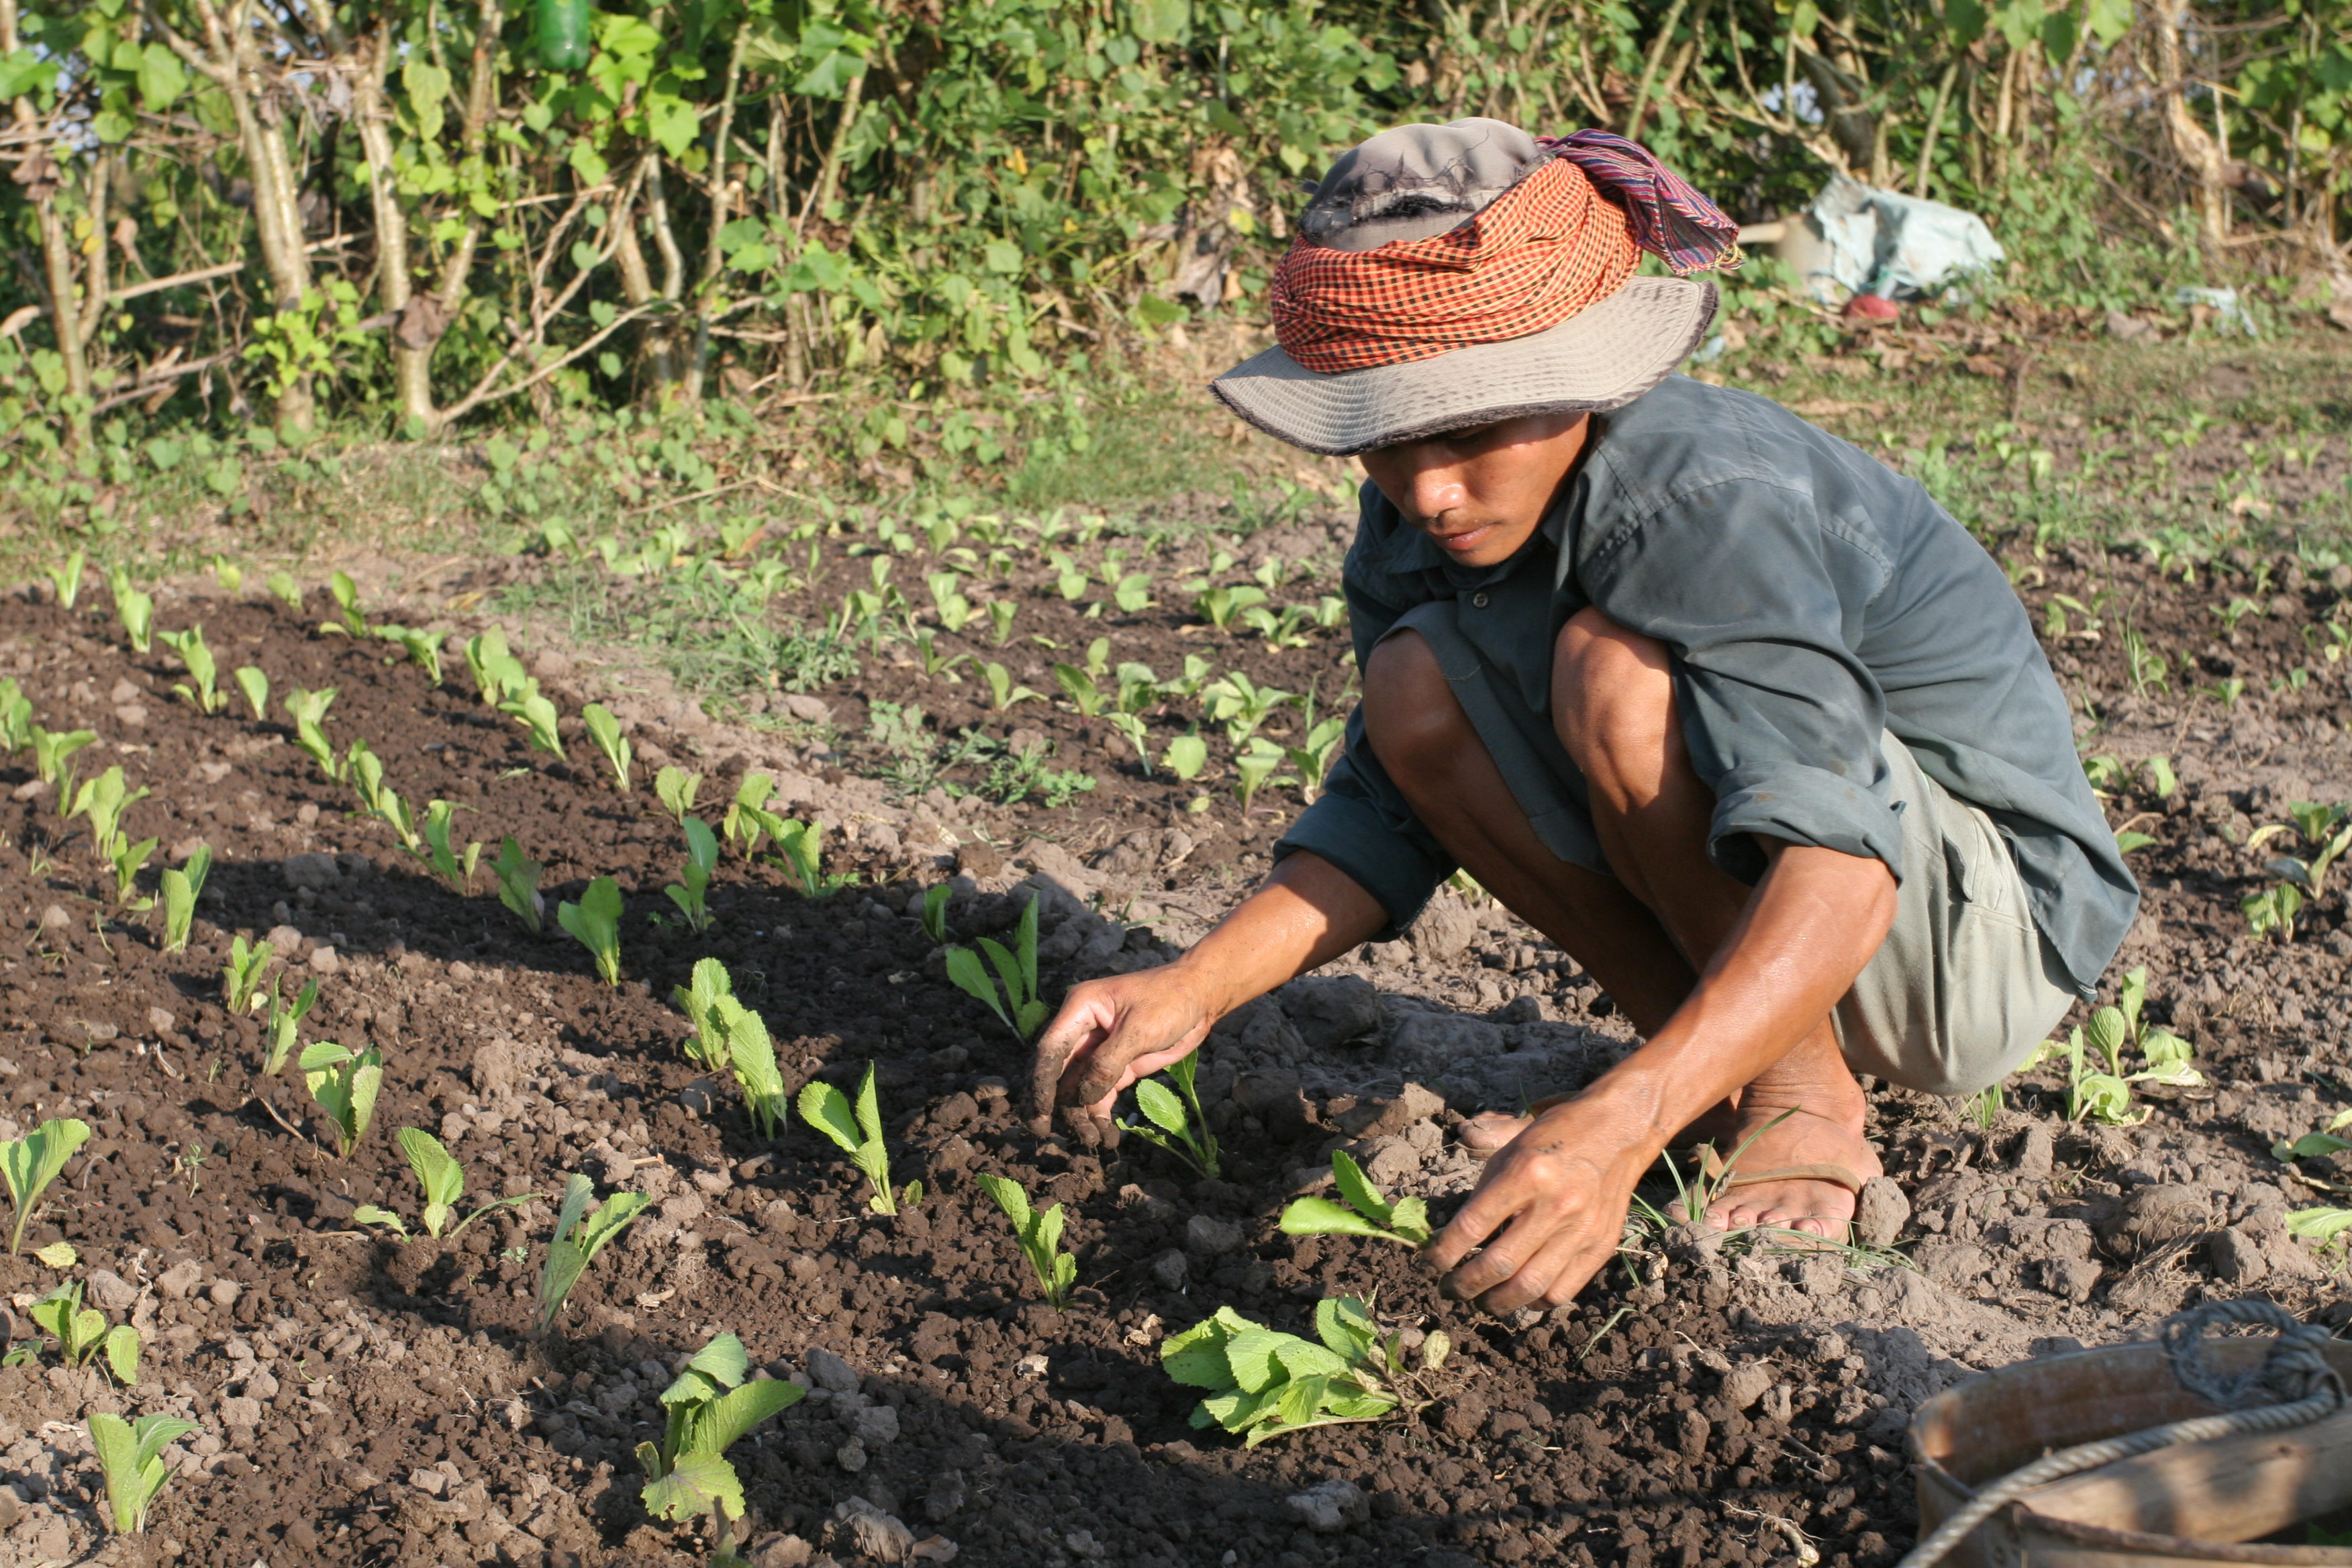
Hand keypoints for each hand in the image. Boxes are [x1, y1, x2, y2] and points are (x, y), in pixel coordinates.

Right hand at [1027, 963, 1221, 1142]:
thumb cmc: (1170, 1000)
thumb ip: (1109, 1062)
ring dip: (1081, 1117)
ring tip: (1094, 1141)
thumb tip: (1083, 1097)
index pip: (1051, 1048)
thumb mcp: (1139, 1029)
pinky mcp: (1116, 1069)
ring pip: (1077, 1091)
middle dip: (1055, 1105)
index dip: (1041, 1081)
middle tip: (1044, 1134)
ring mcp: (1098, 1053)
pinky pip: (1100, 1096)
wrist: (1200, 1000)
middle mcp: (1082, 1032)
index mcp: (1080, 1009)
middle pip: (1058, 1074)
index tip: (1039, 1111)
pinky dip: (1100, 1117)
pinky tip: (1107, 1137)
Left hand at [1421, 1094, 1657, 1313]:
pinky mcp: (1600, 1246)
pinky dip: (1534, 1301)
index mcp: (1526, 1173)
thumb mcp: (1510, 1146)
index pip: (1472, 1226)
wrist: (1617, 1131)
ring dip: (1496, 1302)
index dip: (1443, 1251)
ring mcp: (1582, 1230)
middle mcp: (1555, 1205)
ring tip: (1480, 1302)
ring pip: (1530, 1287)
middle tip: (1450, 1289)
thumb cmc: (1555, 1136)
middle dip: (1464, 1285)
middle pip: (1499, 1265)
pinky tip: (1519, 1295)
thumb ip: (1482, 1190)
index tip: (1430, 1262)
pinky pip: (1562, 1291)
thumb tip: (1451, 1233)